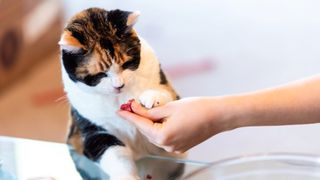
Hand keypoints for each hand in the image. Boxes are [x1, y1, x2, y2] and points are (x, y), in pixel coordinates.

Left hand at [117, 97, 231, 152]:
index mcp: (163, 135)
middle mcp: (167, 146)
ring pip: (155, 135)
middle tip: (131, 106)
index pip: (140, 124)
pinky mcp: (181, 146)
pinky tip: (159, 119)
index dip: (129, 116)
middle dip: (139, 118)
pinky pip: (164, 138)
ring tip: (145, 110)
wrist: (218, 116)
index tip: (119, 110)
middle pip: (146, 131)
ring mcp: (175, 148)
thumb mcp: (170, 107)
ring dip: (149, 124)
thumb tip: (135, 109)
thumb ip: (150, 111)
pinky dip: (159, 129)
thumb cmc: (196, 108)